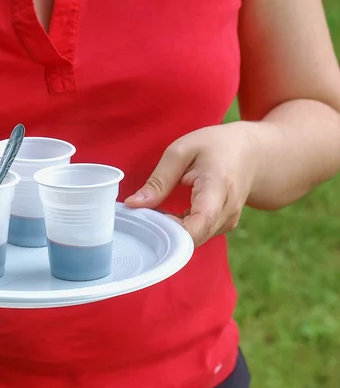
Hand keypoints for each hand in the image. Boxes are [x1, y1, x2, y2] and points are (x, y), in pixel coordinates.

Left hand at [125, 122, 262, 246]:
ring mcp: (228, 223)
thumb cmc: (215, 147)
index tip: (149, 224)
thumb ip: (158, 181)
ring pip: (193, 240)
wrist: (253, 152)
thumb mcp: (181, 152)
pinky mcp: (223, 227)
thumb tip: (133, 205)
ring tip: (156, 210)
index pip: (200, 223)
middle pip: (192, 237)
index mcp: (218, 187)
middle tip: (144, 213)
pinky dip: (179, 230)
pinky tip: (168, 214)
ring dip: (170, 231)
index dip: (173, 233)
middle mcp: (227, 211)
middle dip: (163, 231)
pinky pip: (197, 236)